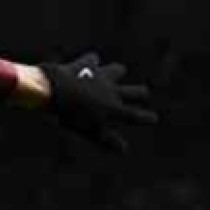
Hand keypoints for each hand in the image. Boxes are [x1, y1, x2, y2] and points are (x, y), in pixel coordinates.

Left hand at [42, 53, 156, 151]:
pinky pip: (93, 59)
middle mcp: (113, 91)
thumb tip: (124, 149)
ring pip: (118, 70)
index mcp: (115, 109)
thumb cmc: (72, 116)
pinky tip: (89, 62)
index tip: (153, 118)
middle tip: (141, 94)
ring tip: (116, 73)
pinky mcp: (87, 65)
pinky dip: (91, 62)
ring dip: (117, 73)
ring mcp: (101, 76)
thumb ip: (108, 140)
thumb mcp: (90, 132)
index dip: (146, 118)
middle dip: (140, 93)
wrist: (56, 90)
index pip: (136, 115)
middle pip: (137, 91)